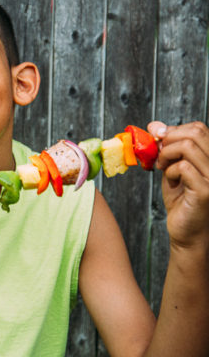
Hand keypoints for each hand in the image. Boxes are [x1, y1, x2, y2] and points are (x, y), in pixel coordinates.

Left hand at [148, 121, 208, 248]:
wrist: (186, 230)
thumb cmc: (180, 198)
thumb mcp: (171, 167)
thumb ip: (166, 147)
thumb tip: (154, 125)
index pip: (198, 128)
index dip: (173, 130)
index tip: (158, 141)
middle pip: (195, 132)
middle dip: (169, 140)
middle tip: (159, 156)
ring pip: (187, 147)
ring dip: (166, 155)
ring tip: (163, 168)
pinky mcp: (206, 190)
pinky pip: (183, 167)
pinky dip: (170, 171)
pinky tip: (171, 181)